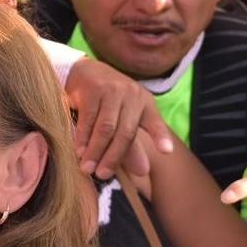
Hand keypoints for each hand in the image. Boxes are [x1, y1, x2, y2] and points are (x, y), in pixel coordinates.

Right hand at [64, 57, 174, 178]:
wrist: (85, 70)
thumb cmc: (108, 100)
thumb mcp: (123, 118)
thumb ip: (132, 145)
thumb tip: (142, 172)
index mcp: (145, 102)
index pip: (154, 122)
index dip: (160, 136)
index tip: (167, 151)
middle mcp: (132, 94)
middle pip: (125, 132)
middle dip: (113, 156)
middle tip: (102, 175)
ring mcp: (112, 90)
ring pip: (105, 127)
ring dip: (96, 150)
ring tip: (87, 168)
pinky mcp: (92, 89)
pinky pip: (87, 119)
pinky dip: (82, 138)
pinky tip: (79, 151)